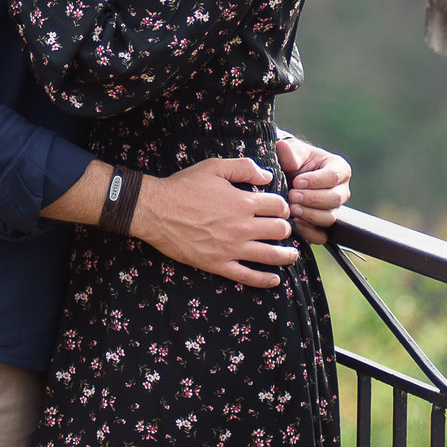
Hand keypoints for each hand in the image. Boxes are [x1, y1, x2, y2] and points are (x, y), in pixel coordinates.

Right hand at [133, 156, 297, 287]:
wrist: (155, 210)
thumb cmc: (183, 186)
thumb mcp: (214, 167)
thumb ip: (244, 167)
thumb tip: (268, 175)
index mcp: (243, 202)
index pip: (279, 206)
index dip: (283, 206)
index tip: (280, 209)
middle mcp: (242, 227)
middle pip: (280, 231)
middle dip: (285, 229)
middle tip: (283, 229)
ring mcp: (232, 248)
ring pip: (271, 255)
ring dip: (286, 256)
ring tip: (291, 255)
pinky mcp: (219, 264)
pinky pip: (248, 276)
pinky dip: (265, 280)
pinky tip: (274, 280)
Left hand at [273, 131, 350, 242]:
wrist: (285, 176)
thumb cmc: (292, 160)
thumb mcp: (291, 151)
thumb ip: (290, 151)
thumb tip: (286, 152)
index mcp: (339, 169)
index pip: (334, 177)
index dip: (316, 181)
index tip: (297, 182)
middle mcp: (341, 191)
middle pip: (334, 199)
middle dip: (312, 199)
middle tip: (292, 196)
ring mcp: (333, 210)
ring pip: (329, 218)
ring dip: (309, 215)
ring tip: (292, 209)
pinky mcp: (322, 226)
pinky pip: (322, 236)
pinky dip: (309, 232)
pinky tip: (295, 224)